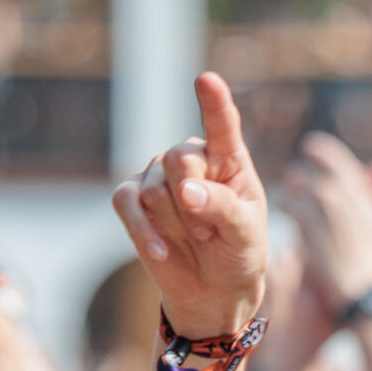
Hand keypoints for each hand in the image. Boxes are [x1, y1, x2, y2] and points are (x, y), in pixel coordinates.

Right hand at [114, 73, 272, 340]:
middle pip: (179, 157)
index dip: (214, 102)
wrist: (213, 290)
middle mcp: (191, 158)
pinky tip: (161, 252)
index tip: (206, 80)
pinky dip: (142, 231)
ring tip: (195, 239)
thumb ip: (222, 207)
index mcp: (228, 158)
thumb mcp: (245, 233)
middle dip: (193, 200)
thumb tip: (183, 190)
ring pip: (154, 187)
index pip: (222, 124)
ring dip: (176, 223)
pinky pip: (125, 203)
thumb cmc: (239, 253)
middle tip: (209, 230)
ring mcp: (157, 175)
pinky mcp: (131, 199)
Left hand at [282, 133, 371, 312]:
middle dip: (298, 179)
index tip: (308, 151)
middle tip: (298, 186)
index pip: (326, 151)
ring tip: (296, 206)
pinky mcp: (305, 223)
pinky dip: (287, 209)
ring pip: (292, 186)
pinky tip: (293, 218)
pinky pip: (287, 204)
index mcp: (355, 186)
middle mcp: (336, 191)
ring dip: (292, 194)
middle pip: (303, 170)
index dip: (314, 148)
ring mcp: (319, 207)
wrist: (357, 285)